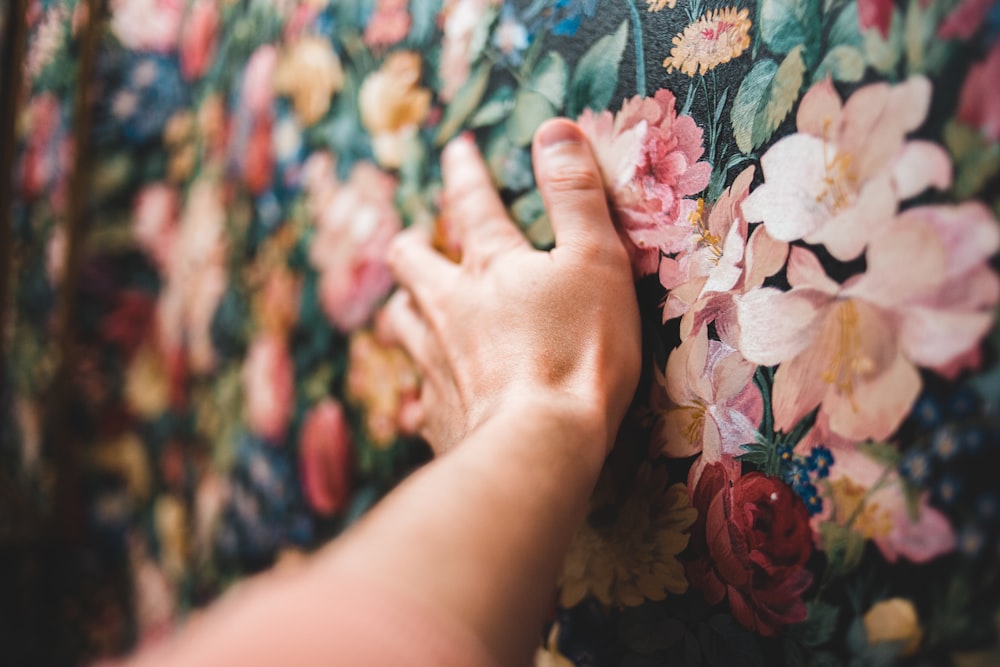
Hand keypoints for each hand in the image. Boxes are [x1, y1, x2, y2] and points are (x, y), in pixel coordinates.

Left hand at [382, 119, 640, 456]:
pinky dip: (420, 391)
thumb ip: (575, 194)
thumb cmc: (579, 350)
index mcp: (489, 267)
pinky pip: (417, 398)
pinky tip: (424, 401)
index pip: (473, 203)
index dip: (466, 172)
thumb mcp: (595, 259)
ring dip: (404, 311)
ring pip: (402, 325)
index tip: (456, 149)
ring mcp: (437, 364)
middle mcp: (449, 309)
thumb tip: (554, 128)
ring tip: (408, 310)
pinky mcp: (438, 417)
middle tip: (411, 240)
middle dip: (411, 246)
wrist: (541, 442)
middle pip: (411, 266)